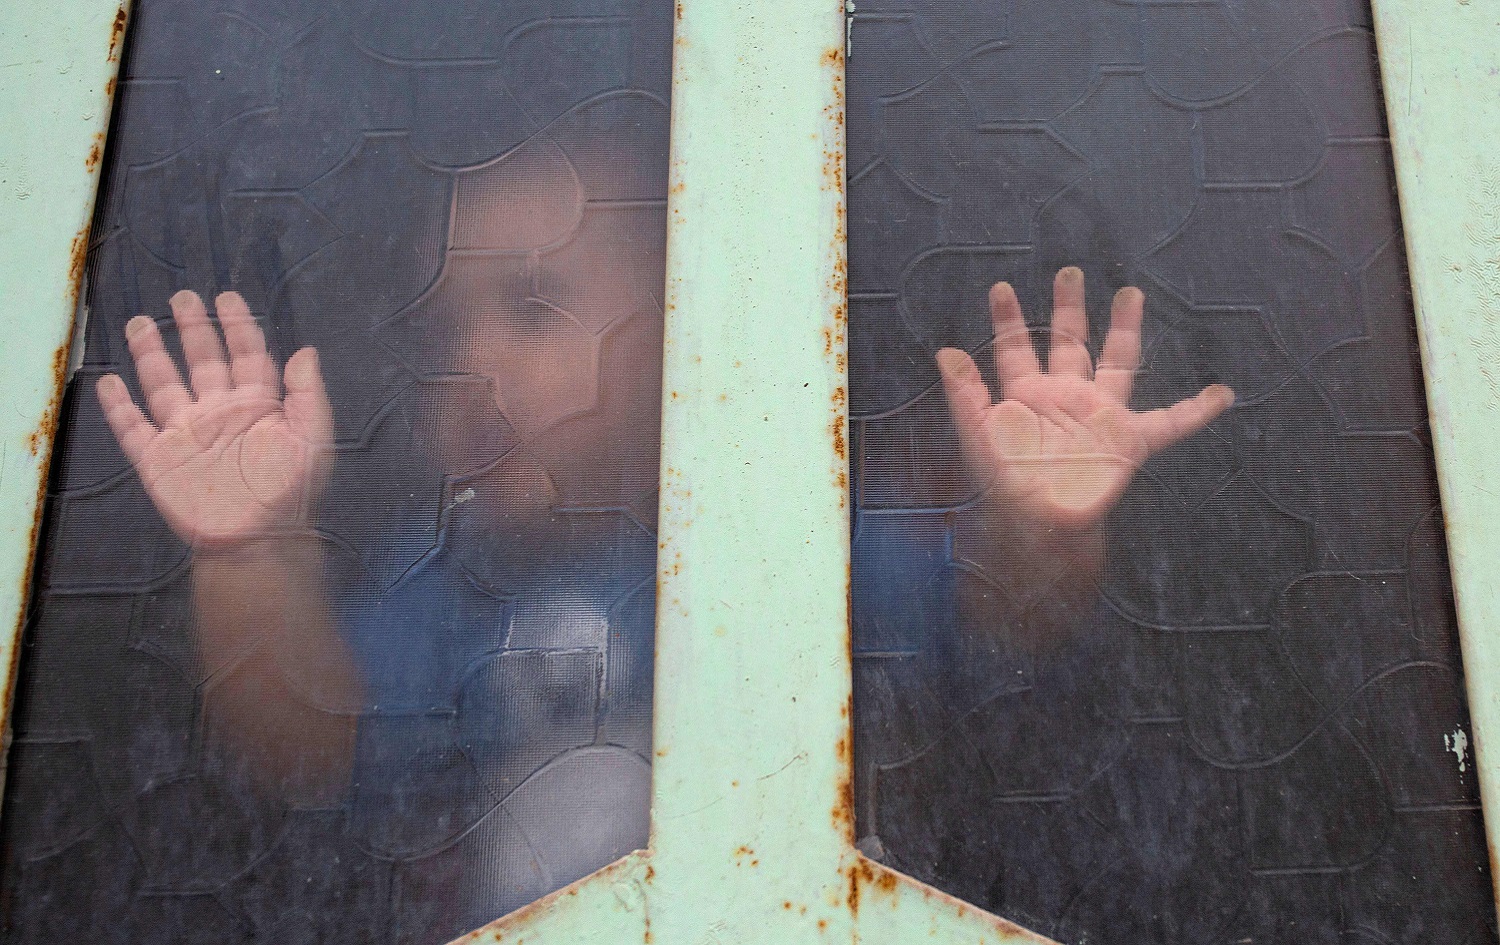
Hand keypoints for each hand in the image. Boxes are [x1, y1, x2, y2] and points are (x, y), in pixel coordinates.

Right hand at [96, 291, 331, 549]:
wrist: (257, 541)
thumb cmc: (289, 492)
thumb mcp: (312, 440)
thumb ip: (307, 395)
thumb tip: (305, 351)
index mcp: (257, 407)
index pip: (246, 356)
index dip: (238, 327)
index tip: (227, 297)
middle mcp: (219, 414)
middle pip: (203, 362)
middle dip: (194, 330)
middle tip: (183, 298)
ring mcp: (186, 435)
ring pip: (164, 385)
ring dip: (152, 355)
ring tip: (141, 323)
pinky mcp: (157, 461)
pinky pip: (133, 429)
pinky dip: (118, 407)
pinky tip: (109, 382)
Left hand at [936, 267, 1232, 536]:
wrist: (1038, 526)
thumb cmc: (1004, 486)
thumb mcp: (978, 438)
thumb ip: (964, 395)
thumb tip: (945, 351)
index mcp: (1026, 397)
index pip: (1015, 349)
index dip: (1009, 320)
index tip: (1001, 288)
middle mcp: (1065, 398)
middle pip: (1069, 343)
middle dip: (1069, 308)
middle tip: (1070, 272)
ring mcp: (1099, 416)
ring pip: (1117, 362)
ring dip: (1124, 329)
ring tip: (1130, 294)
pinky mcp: (1129, 441)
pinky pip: (1170, 424)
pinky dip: (1196, 412)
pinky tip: (1221, 394)